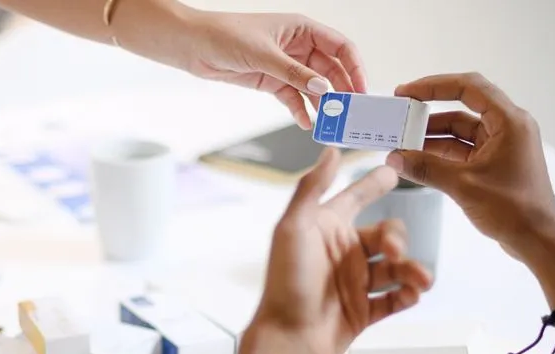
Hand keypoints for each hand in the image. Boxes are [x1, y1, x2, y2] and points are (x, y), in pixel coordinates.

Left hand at [128, 9, 366, 129]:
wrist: (193, 46)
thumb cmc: (225, 36)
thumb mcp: (264, 55)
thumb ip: (294, 74)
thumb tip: (322, 89)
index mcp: (302, 29)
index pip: (340, 47)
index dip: (354, 67)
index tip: (362, 89)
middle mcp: (298, 46)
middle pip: (330, 70)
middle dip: (341, 91)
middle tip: (349, 113)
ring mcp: (286, 65)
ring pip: (313, 86)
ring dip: (322, 104)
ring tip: (330, 123)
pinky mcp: (272, 81)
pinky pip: (294, 98)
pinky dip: (301, 110)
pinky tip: (306, 123)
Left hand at [240, 150, 432, 353]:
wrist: (288, 339)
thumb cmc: (285, 284)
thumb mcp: (293, 229)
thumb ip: (312, 188)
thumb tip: (330, 149)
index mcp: (325, 230)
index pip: (354, 199)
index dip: (373, 184)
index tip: (393, 170)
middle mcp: (342, 254)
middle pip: (385, 235)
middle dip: (398, 240)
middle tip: (394, 253)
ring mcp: (353, 284)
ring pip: (396, 269)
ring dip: (412, 271)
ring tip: (420, 280)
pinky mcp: (362, 312)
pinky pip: (394, 300)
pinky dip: (407, 296)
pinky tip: (412, 295)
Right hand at [385, 73, 554, 262]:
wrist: (538, 239)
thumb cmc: (514, 210)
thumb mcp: (463, 186)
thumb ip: (426, 168)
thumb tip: (395, 158)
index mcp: (509, 122)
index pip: (469, 88)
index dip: (434, 86)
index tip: (407, 92)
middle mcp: (507, 127)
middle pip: (462, 108)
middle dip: (428, 113)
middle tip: (400, 116)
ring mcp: (501, 146)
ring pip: (460, 131)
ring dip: (431, 137)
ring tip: (402, 143)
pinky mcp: (494, 163)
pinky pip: (463, 150)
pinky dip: (440, 154)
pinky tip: (417, 160)